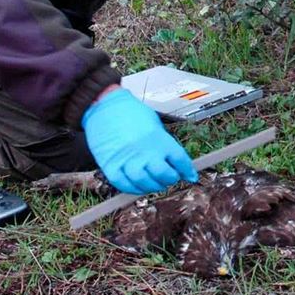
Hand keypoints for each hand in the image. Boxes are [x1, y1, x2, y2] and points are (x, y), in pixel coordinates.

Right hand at [81, 87, 197, 193]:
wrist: (104, 105)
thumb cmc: (130, 112)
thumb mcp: (154, 124)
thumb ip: (164, 142)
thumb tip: (175, 161)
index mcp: (159, 139)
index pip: (180, 160)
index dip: (187, 170)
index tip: (190, 176)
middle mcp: (145, 151)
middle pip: (164, 175)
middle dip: (170, 179)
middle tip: (169, 178)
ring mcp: (127, 160)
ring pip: (145, 183)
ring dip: (153, 187)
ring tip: (154, 183)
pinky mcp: (111, 166)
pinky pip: (124, 185)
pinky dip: (133, 188)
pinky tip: (137, 185)